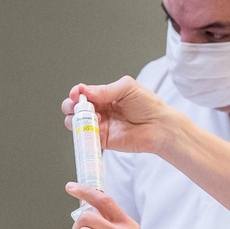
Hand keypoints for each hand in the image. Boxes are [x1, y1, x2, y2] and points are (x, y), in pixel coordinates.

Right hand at [62, 77, 180, 155]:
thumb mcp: (126, 88)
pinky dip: (82, 134)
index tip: (76, 94)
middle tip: (78, 107)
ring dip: (75, 119)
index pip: (83, 93)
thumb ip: (104, 90)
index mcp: (104, 96)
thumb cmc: (148, 105)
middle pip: (74, 108)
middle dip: (70, 106)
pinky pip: (86, 138)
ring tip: (89, 117)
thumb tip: (84, 91)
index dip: (76, 93)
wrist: (159, 126)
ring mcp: (100, 125)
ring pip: (75, 123)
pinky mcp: (102, 140)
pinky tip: (91, 128)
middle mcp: (100, 110)